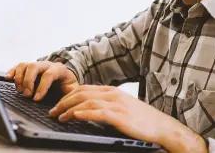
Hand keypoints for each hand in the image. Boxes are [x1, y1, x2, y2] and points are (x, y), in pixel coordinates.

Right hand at [6, 61, 78, 100]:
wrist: (64, 76)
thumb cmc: (67, 83)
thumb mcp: (73, 87)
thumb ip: (71, 91)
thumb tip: (67, 96)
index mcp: (58, 69)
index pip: (48, 74)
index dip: (42, 86)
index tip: (36, 98)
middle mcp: (46, 64)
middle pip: (34, 66)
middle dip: (28, 81)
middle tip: (27, 95)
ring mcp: (37, 65)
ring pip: (25, 65)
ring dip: (20, 78)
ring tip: (20, 91)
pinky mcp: (28, 68)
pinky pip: (18, 66)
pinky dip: (12, 71)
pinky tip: (8, 78)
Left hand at [49, 85, 207, 152]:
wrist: (161, 126)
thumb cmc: (140, 118)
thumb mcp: (121, 106)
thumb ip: (106, 104)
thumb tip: (88, 107)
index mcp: (111, 91)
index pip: (84, 89)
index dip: (68, 95)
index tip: (58, 104)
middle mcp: (112, 94)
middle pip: (82, 93)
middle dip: (64, 101)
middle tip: (53, 111)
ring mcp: (116, 104)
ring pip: (87, 101)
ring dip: (70, 108)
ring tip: (59, 116)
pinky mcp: (120, 116)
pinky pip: (99, 112)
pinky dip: (85, 113)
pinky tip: (75, 116)